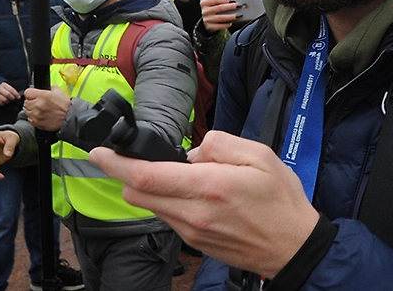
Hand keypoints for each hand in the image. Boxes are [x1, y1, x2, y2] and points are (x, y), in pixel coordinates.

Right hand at [0, 81, 20, 105]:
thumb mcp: (7, 86)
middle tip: (14, 99)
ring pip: (3, 99)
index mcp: (4, 85)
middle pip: (7, 94)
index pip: (11, 89)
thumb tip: (18, 95)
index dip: (16, 94)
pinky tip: (5, 102)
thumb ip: (12, 90)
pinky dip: (3, 103)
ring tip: (9, 101)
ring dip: (8, 101)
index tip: (18, 97)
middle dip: (12, 98)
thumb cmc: (3, 88)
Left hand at [23, 86, 70, 131]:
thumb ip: (51, 88)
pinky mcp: (37, 123)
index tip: (33, 95)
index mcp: (42, 95)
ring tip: (39, 110)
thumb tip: (48, 88)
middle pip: (26, 102)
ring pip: (27, 111)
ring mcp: (36, 115)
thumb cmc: (65, 106)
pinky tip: (40, 116)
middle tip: (37, 103)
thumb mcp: (59, 91)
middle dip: (31, 102)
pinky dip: (33, 117)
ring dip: (31, 110)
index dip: (31, 93)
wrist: (69, 118)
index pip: (27, 92)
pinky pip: (29, 119)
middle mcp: (37, 105)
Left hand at [89, 131, 318, 277]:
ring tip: (185, 176)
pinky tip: (196, 193)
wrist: (292, 246)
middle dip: (130, 173)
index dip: (117, 163)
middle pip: (138, 194)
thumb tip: (193, 150)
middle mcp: (194, 213)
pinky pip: (169, 217)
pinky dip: (170, 201)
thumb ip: (220, 144)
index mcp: (209, 187)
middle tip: (140, 157)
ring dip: (152, 187)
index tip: (100, 152)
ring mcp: (192, 232)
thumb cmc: (281, 200)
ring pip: (151, 205)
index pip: (147, 176)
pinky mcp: (194, 243)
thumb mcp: (260, 156)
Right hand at [201, 0, 239, 31]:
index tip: (233, 0)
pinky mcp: (209, 27)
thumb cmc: (213, 8)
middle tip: (239, 6)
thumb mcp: (213, 0)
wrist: (207, 20)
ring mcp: (206, 20)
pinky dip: (225, 25)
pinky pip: (218, 26)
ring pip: (220, 18)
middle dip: (230, 7)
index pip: (215, 0)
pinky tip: (231, 23)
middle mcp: (204, 11)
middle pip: (219, 8)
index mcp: (205, 2)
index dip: (225, 0)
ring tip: (238, 15)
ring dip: (230, 17)